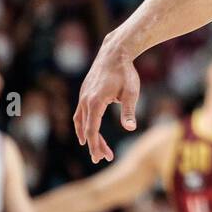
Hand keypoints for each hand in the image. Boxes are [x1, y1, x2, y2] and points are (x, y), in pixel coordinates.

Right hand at [73, 36, 140, 162]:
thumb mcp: (131, 93)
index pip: (92, 129)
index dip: (95, 145)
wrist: (114, 53)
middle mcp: (85, 100)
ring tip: (97, 148)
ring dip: (88, 136)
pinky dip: (83, 124)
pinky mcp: (84, 92)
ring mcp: (83, 95)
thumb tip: (130, 128)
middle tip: (105, 158)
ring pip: (81, 121)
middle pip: (86, 128)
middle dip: (94, 144)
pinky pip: (80, 113)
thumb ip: (129, 111)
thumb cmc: (125, 73)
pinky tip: (88, 131)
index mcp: (95, 102)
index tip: (100, 157)